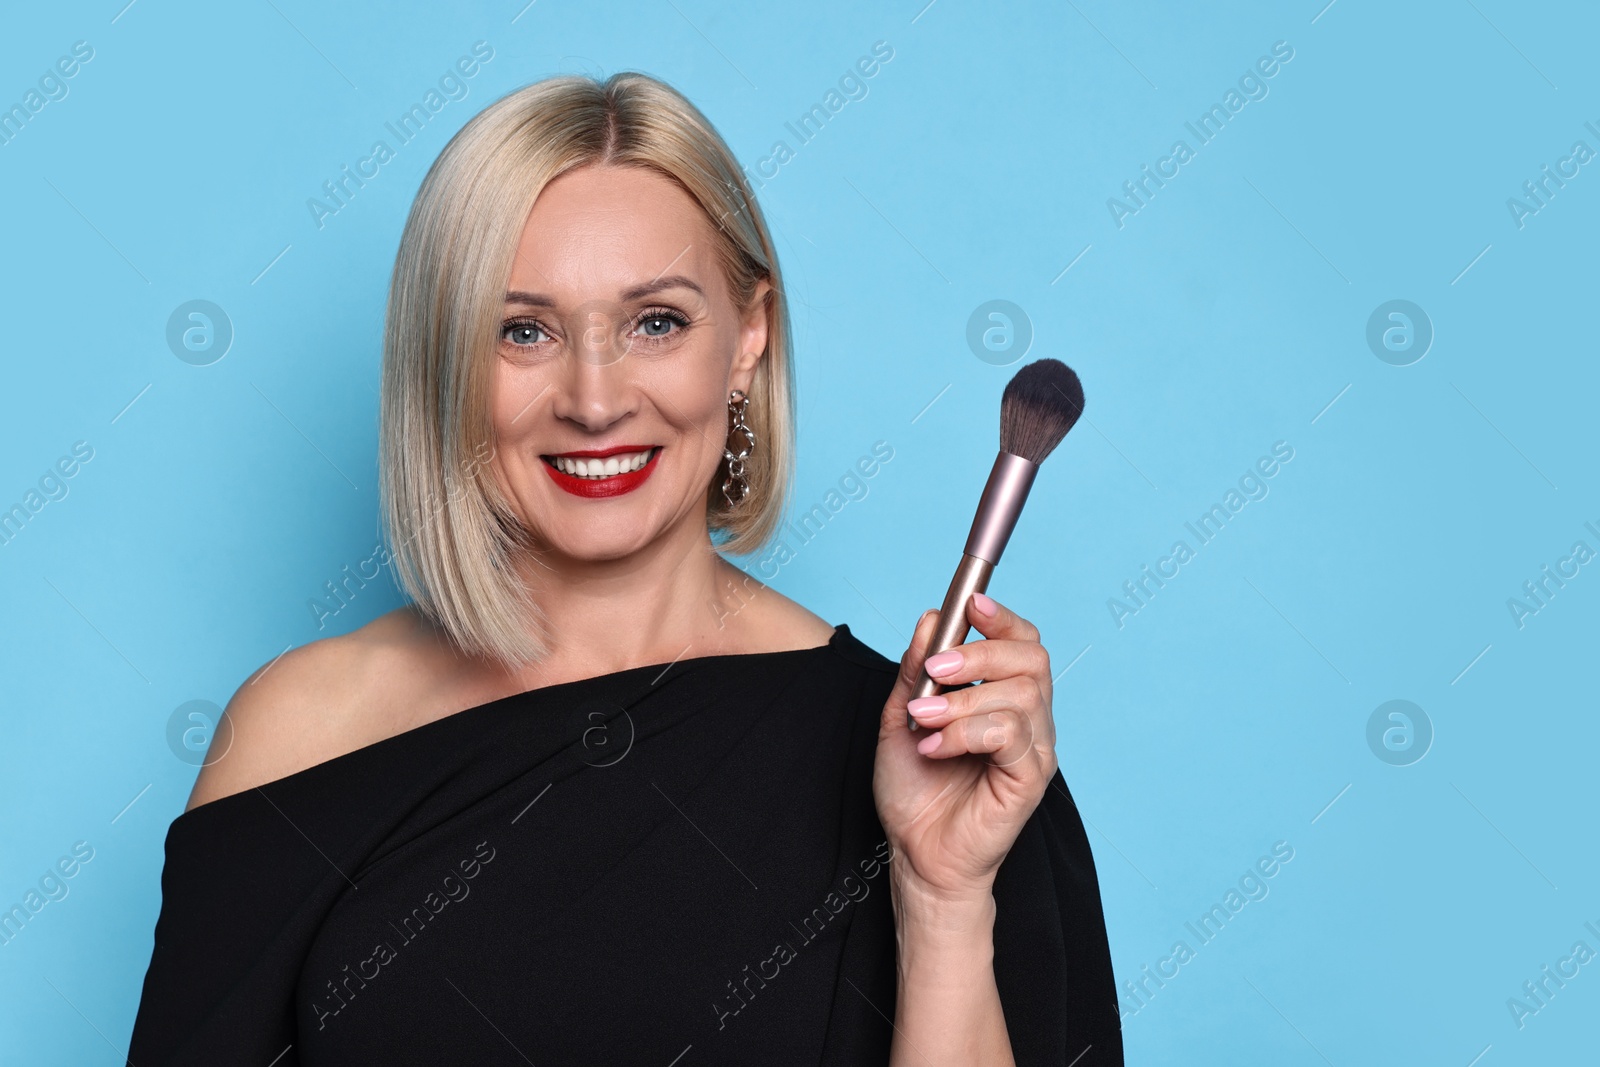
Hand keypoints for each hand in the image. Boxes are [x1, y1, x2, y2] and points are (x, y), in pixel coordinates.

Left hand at [873, 592, 1057, 907]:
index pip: (1023, 643)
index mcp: (1004, 698)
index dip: (1002, 618)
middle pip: (1032, 659)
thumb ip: (917, 668)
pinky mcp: (1030, 779)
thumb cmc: (914, 788)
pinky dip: (966, 733)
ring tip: (924, 721)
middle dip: (981, 653)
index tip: (971, 603)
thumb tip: (932, 617)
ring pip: (1021, 695)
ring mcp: (1034, 749)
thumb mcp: (901, 715)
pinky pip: (1010, 735)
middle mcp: (1029, 719)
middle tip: (934, 671)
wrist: (915, 852)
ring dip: (964, 701)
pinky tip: (935, 748)